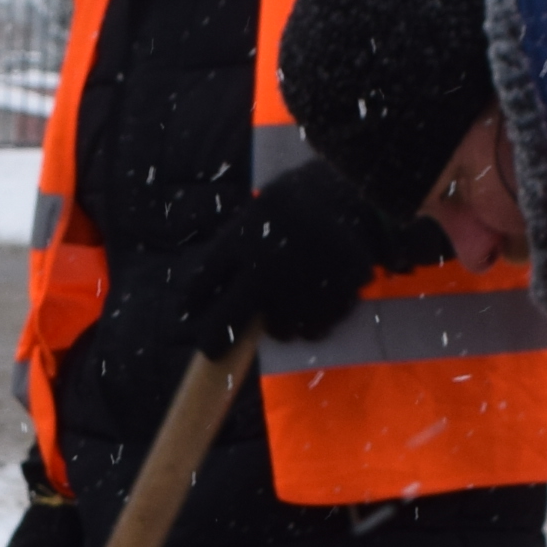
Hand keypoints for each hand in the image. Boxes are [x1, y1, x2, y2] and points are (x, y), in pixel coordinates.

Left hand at [186, 163, 392, 354]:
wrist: (357, 196)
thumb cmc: (301, 201)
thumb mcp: (259, 209)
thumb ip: (236, 242)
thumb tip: (208, 286)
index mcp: (241, 241)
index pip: (204, 282)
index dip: (194, 302)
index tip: (189, 314)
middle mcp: (263, 270)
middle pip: (227, 320)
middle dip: (214, 338)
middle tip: (211, 350)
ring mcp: (298, 290)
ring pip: (280, 331)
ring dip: (281, 326)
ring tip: (289, 308)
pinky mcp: (330, 301)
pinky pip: (316, 328)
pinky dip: (316, 321)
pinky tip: (319, 300)